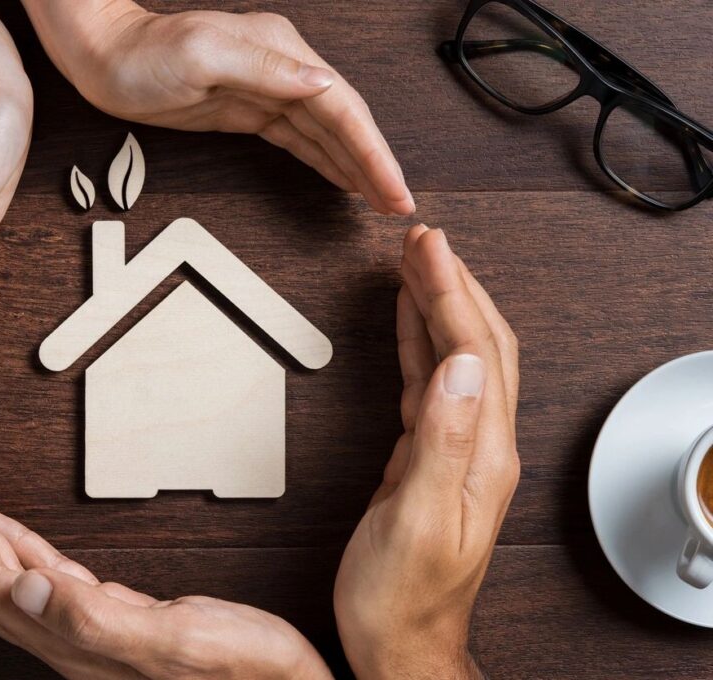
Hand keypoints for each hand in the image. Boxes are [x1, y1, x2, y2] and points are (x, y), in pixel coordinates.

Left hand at [0, 455, 331, 678]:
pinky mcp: (110, 614)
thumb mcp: (172, 639)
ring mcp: (86, 628)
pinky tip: (12, 529)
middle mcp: (69, 638)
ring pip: (10, 577)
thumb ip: (95, 620)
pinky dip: (21, 544)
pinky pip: (45, 574)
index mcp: (75, 642)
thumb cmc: (239, 668)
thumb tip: (22, 590)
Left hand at [23, 0, 412, 215]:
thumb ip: (267, 68)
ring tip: (382, 200)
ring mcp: (267, 90)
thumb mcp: (203, 53)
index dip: (373, 152)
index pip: (343, 108)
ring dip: (356, 167)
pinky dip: (325, 160)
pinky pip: (299, 139)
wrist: (102, 56)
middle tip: (399, 205)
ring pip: (326, 134)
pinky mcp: (249, 110)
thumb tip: (322, 83)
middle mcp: (283, 70)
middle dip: (375, 165)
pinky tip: (342, 177)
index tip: (394, 188)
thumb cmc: (142, 54)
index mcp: (281, 54)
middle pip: (344, 123)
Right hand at [333, 226, 519, 678]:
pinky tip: (407, 323)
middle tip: (422, 239)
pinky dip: (419, 341)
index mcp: (483, 453)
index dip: (449, 291)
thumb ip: (443, 440)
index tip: (426, 246)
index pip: (474, 350)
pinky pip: (430, 382)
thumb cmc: (402, 595)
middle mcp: (480, 445)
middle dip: (452, 283)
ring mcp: (457, 449)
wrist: (399, 642)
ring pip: (456, 356)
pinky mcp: (429, 457)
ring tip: (417, 262)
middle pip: (478, 342)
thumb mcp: (419, 520)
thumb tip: (460, 364)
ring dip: (438, 303)